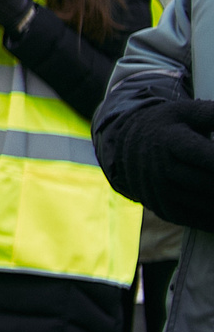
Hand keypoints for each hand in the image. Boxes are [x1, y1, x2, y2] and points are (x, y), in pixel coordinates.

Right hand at [124, 99, 213, 223]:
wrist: (126, 149)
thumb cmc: (169, 127)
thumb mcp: (188, 112)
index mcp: (170, 140)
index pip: (209, 157)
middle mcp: (161, 168)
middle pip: (210, 183)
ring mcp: (160, 192)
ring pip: (207, 204)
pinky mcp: (165, 210)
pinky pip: (200, 220)